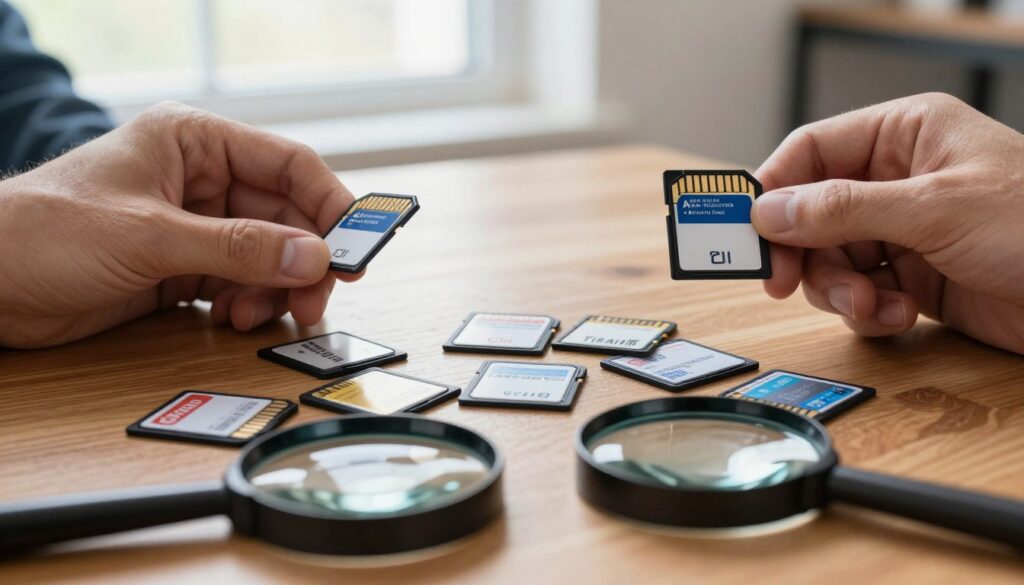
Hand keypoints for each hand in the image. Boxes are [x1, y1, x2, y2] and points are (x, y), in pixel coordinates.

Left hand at [0, 102, 357, 348]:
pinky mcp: (185, 269)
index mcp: (196, 143)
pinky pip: (242, 285)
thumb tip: (314, 257)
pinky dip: (251, 306)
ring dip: (277, 290)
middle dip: (305, 260)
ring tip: (264, 316)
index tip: (359, 245)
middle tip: (318, 297)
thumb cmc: (43, 231)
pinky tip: (235, 320)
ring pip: (269, 257)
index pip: (288, 165)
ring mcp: (196, 227)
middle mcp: (203, 182)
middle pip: (287, 218)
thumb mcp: (150, 236)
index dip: (331, 204)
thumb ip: (237, 248)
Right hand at [751, 92, 1023, 354]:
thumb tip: (769, 209)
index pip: (811, 152)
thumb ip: (842, 208)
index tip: (746, 232)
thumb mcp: (934, 208)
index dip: (772, 190)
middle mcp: (897, 181)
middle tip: (784, 284)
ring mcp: (904, 231)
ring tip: (870, 305)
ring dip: (838, 289)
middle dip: (802, 253)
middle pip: (810, 213)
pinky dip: (866, 311)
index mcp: (904, 135)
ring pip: (829, 259)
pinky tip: (896, 316)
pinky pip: (859, 292)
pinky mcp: (914, 278)